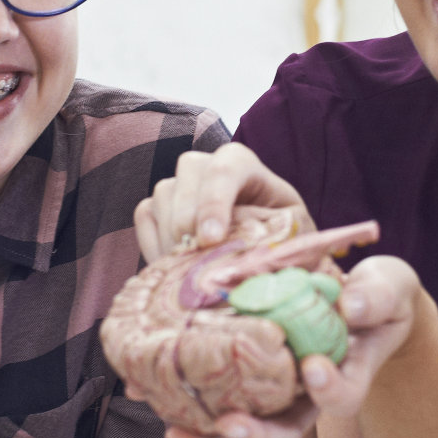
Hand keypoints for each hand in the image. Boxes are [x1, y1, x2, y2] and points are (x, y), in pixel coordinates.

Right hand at [133, 144, 308, 262]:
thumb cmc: (284, 238)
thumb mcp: (293, 234)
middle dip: (188, 219)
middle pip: (189, 173)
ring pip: (163, 195)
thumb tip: (250, 258)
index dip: (214, 201)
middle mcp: (210, 166)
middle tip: (194, 260)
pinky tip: (173, 268)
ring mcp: (182, 184)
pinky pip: (145, 216)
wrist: (264, 250)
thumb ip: (277, 237)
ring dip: (172, 237)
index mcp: (247, 166)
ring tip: (189, 272)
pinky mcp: (160, 206)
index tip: (210, 240)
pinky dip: (153, 243)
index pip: (227, 167)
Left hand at [162, 256, 427, 437]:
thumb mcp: (388, 289)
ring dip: (209, 436)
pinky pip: (215, 395)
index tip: (313, 365)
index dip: (328, 388)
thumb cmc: (379, 295)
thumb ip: (375, 297)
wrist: (361, 300)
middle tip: (230, 426)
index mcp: (348, 376)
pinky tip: (145, 390)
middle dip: (256, 434)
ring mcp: (276, 391)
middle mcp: (308, 395)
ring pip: (244, 425)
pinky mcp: (245, 376)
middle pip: (285, 430)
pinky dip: (182, 400)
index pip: (341, 397)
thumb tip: (350, 306)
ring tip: (174, 435)